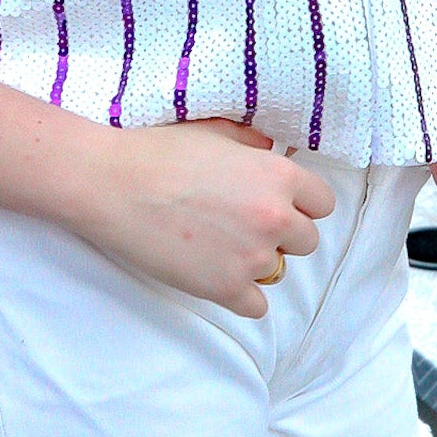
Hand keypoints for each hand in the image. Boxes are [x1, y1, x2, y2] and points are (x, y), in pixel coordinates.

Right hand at [75, 118, 336, 318]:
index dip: (299, 202)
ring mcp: (252, 257)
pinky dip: (239, 294)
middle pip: (307, 241)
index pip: (322, 202)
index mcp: (276, 175)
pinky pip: (256, 306)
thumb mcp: (213, 131)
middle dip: (281, 234)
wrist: (113, 184)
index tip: (277, 203)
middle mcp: (274, 218)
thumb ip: (251, 143)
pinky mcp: (226, 289)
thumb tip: (269, 150)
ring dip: (258, 262)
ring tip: (221, 246)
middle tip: (242, 224)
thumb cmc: (159, 151)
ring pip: (280, 272)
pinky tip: (215, 273)